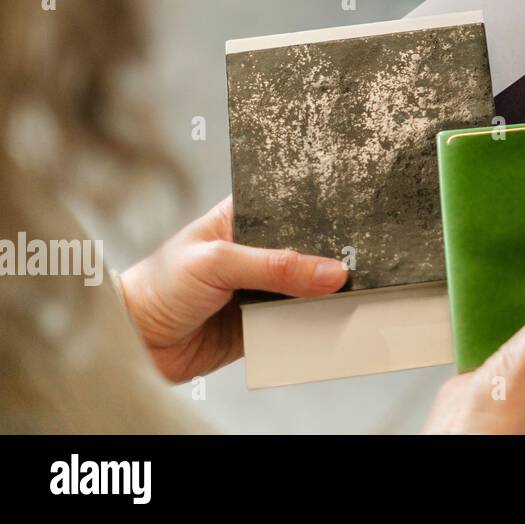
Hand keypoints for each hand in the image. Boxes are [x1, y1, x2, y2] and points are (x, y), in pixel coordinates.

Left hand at [119, 196, 348, 381]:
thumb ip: (276, 267)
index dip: (322, 210)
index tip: (357, 214)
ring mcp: (262, 287)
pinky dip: (313, 321)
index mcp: (243, 218)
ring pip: (308, 286)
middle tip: (363, 255)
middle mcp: (257, 250)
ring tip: (359, 286)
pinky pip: (298, 320)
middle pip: (308, 248)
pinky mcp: (263, 321)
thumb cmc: (159, 286)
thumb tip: (332, 272)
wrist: (134, 344)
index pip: (292, 206)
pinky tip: (333, 316)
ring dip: (326, 291)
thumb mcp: (218, 262)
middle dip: (331, 254)